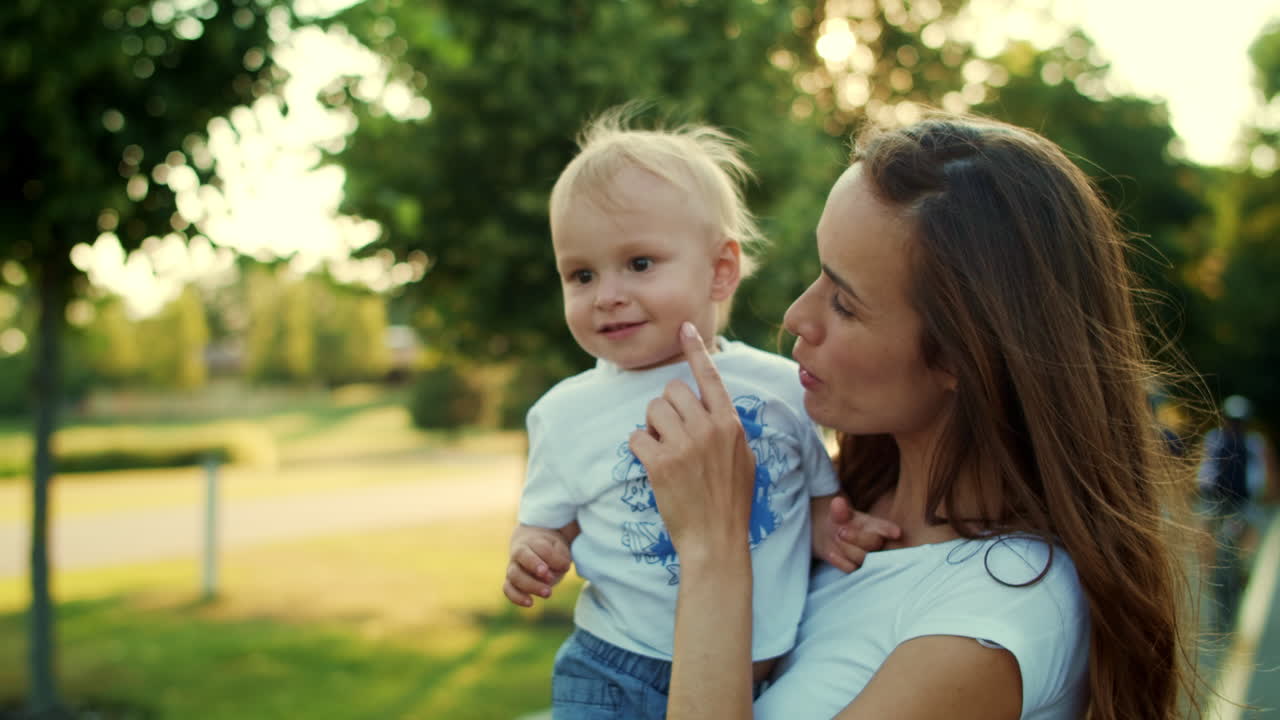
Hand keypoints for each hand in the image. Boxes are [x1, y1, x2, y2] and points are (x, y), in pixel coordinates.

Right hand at [503, 521, 577, 606]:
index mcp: (533, 541)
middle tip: (551, 578)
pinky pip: (507, 589)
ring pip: (514, 574)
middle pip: (522, 557)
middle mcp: (519, 553)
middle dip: (535, 568)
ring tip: (548, 593)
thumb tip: (560, 570)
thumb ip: (560, 557)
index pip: (541, 547)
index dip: (551, 558)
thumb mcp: (559, 549)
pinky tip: (530, 603)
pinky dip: (516, 597)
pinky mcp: (511, 581)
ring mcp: (513, 567)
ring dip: (530, 585)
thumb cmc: (549, 549)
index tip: (565, 567)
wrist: (531, 547)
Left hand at [628, 322, 756, 559]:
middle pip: (671, 390)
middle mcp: (709, 429)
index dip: (696, 350)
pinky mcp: (660, 464)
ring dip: (651, 427)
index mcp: (730, 424)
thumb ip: (728, 429)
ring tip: (664, 452)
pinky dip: (639, 450)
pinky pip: (637, 437)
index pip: (710, 377)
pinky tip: (652, 467)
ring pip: (652, 410)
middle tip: (670, 434)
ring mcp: (684, 446)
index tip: (685, 327)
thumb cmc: (731, 502)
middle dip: (665, 408)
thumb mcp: (744, 459)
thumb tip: (714, 407)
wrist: (716, 540)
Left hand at [812, 494, 901, 572]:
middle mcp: (876, 543)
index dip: (890, 531)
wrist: (831, 537)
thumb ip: (839, 510)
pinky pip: (851, 569)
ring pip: (863, 558)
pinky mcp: (857, 570)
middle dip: (857, 538)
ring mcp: (868, 558)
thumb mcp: (839, 514)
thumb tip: (837, 502)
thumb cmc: (842, 523)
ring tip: (836, 537)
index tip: (896, 533)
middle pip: (874, 543)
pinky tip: (831, 553)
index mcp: (876, 526)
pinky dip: (841, 562)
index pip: (885, 528)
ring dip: (847, 549)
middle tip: (841, 531)